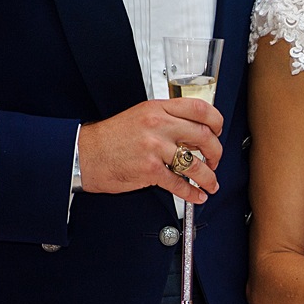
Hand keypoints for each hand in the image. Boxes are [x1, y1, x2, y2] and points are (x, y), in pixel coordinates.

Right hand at [77, 98, 222, 202]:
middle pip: (204, 136)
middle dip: (216, 152)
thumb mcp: (140, 116)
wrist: (85, 155)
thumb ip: (166, 119)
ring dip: (209, 177)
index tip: (218, 130)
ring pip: (195, 163)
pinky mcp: (150, 170)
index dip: (216, 121)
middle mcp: (158, 125)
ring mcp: (155, 147)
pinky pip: (179, 184)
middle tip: (215, 160)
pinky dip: (192, 193)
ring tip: (211, 183)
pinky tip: (196, 195)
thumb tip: (192, 131)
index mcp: (157, 108)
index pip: (199, 108)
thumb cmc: (110, 138)